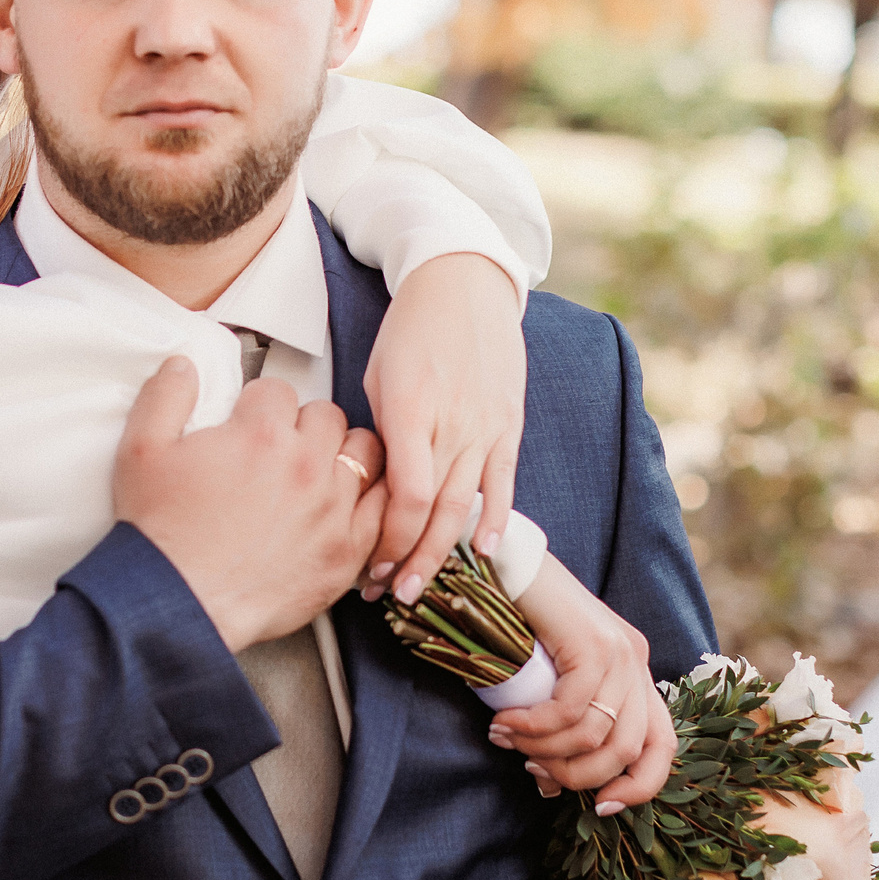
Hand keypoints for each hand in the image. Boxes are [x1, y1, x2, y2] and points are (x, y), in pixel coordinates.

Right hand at [114, 357, 386, 651]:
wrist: (180, 604)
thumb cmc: (163, 536)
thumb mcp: (140, 450)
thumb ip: (166, 395)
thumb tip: (184, 365)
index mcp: (261, 434)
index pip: (278, 390)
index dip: (260, 404)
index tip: (252, 422)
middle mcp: (305, 466)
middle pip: (327, 416)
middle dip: (305, 424)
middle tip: (284, 446)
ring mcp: (332, 509)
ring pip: (365, 452)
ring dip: (344, 454)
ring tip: (321, 469)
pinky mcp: (347, 551)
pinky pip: (384, 507)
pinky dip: (371, 499)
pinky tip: (350, 503)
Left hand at [361, 253, 525, 605]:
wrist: (464, 286)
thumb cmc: (409, 330)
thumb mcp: (378, 376)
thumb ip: (382, 434)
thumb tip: (374, 485)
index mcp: (412, 411)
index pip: (406, 496)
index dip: (388, 539)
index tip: (369, 563)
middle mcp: (453, 425)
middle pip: (435, 512)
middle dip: (409, 560)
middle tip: (390, 593)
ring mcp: (486, 427)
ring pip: (466, 506)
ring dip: (442, 552)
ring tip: (420, 585)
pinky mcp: (509, 425)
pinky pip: (503, 482)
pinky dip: (495, 520)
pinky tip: (482, 553)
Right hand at [485, 552, 675, 813]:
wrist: (507, 564)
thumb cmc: (520, 624)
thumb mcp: (549, 682)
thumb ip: (560, 725)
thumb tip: (548, 783)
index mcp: (636, 674)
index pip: (663, 746)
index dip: (641, 787)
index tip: (601, 808)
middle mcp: (637, 662)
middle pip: (629, 749)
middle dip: (578, 776)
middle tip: (532, 770)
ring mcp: (621, 651)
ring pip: (599, 734)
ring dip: (546, 751)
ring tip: (507, 742)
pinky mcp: (594, 644)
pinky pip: (570, 708)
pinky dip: (534, 727)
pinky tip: (504, 725)